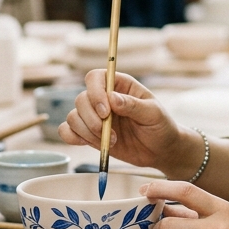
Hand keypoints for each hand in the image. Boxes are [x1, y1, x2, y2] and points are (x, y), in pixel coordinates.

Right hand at [59, 70, 186, 170]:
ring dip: (87, 131)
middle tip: (110, 133)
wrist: (160, 150)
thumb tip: (112, 98)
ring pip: (73, 117)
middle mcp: (103, 98)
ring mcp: (95, 117)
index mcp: (119, 85)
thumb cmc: (160, 126)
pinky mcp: (89, 134)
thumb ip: (133, 105)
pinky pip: (67, 131)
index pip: (95, 77)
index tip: (105, 111)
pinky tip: (90, 143)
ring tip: (110, 142)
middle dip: (91, 118)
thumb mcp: (153, 114)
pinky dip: (73, 138)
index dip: (95, 92)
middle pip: (81, 99)